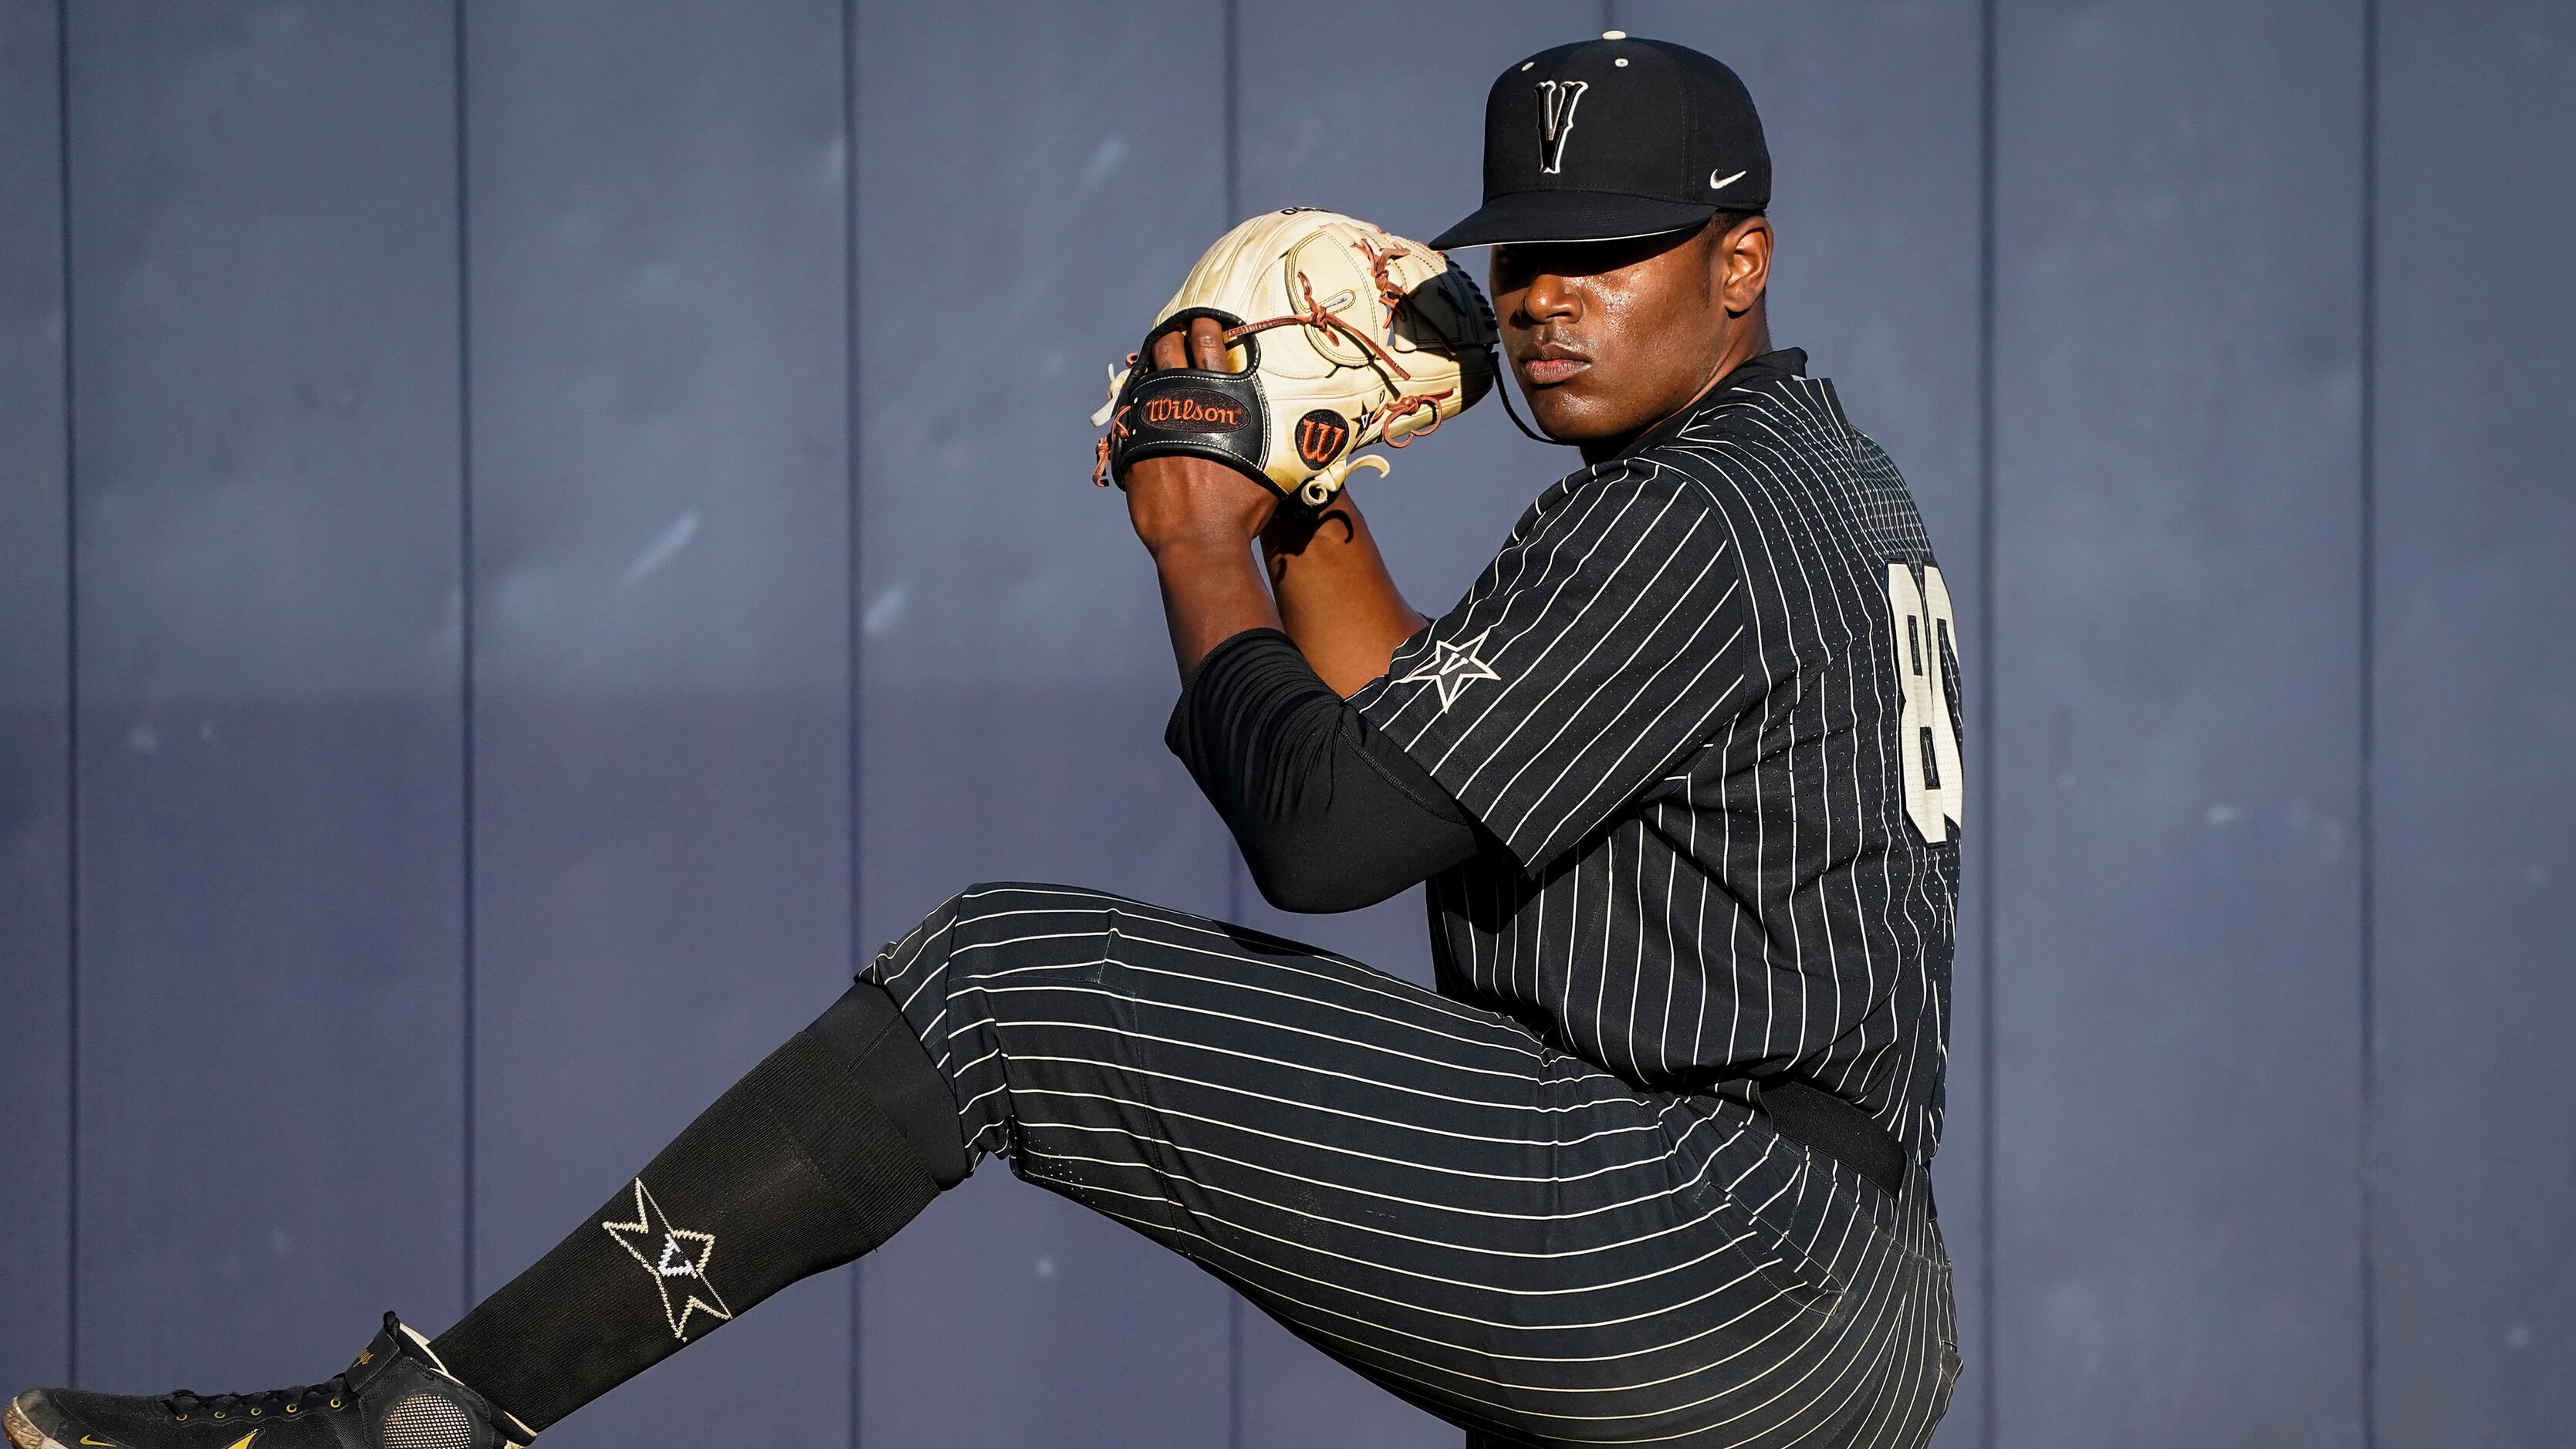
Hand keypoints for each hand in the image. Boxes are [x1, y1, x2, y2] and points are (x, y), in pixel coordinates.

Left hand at [1122, 317, 1280, 557]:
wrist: (1199, 541)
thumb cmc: (1240, 510)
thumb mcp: (1272, 468)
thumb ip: (1280, 439)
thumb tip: (1319, 431)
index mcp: (1220, 398)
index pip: (1208, 341)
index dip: (1206, 328)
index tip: (1207, 326)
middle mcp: (1182, 401)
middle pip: (1170, 348)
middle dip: (1176, 336)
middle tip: (1181, 336)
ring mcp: (1152, 420)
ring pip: (1147, 374)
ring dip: (1155, 364)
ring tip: (1161, 363)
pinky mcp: (1132, 442)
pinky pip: (1130, 409)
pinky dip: (1138, 400)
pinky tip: (1146, 402)